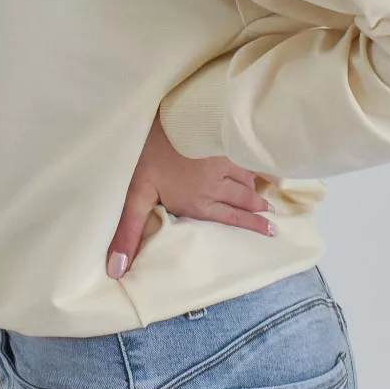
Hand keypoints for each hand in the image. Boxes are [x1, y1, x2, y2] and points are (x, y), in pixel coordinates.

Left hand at [106, 108, 278, 277]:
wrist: (171, 119)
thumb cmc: (151, 157)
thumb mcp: (135, 197)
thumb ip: (128, 233)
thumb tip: (117, 270)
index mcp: (197, 202)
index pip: (229, 217)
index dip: (250, 225)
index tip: (270, 231)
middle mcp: (216, 186)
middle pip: (242, 199)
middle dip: (257, 210)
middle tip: (272, 217)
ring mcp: (224, 162)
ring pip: (246, 180)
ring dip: (257, 190)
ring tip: (267, 197)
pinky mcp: (226, 141)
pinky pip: (249, 157)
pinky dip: (261, 164)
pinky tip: (269, 162)